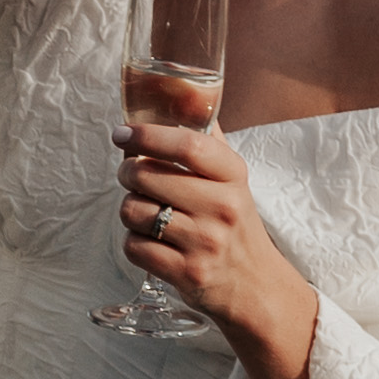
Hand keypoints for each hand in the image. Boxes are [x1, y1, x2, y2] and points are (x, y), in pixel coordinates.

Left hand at [115, 110, 318, 378]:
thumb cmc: (234, 224)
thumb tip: (182, 93)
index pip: (187, 144)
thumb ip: (207, 140)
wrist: (255, 285)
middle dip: (128, 174)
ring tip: (146, 213)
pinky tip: (151, 242)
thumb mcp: (231, 180)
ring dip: (130, 211)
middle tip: (132, 177)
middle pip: (145, 176)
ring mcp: (204, 242)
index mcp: (232, 176)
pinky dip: (134, 243)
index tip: (122, 134)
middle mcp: (222, 207)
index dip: (147, 135)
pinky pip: (134, 247)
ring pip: (133, 212)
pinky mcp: (187, 273)